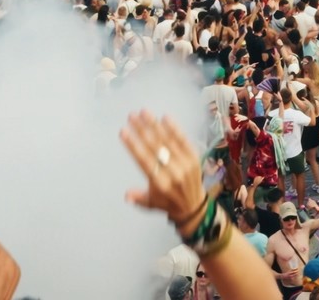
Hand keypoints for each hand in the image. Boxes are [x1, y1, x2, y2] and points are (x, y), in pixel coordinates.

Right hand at [120, 110, 206, 226]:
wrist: (194, 206)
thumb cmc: (166, 202)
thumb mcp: (150, 204)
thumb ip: (138, 198)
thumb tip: (126, 195)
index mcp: (160, 184)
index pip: (144, 161)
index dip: (133, 145)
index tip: (123, 131)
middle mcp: (174, 172)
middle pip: (155, 147)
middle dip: (142, 130)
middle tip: (131, 116)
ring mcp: (186, 163)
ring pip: (168, 141)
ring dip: (155, 125)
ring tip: (143, 112)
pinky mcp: (194, 157)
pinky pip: (183, 140)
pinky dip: (174, 129)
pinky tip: (164, 117)